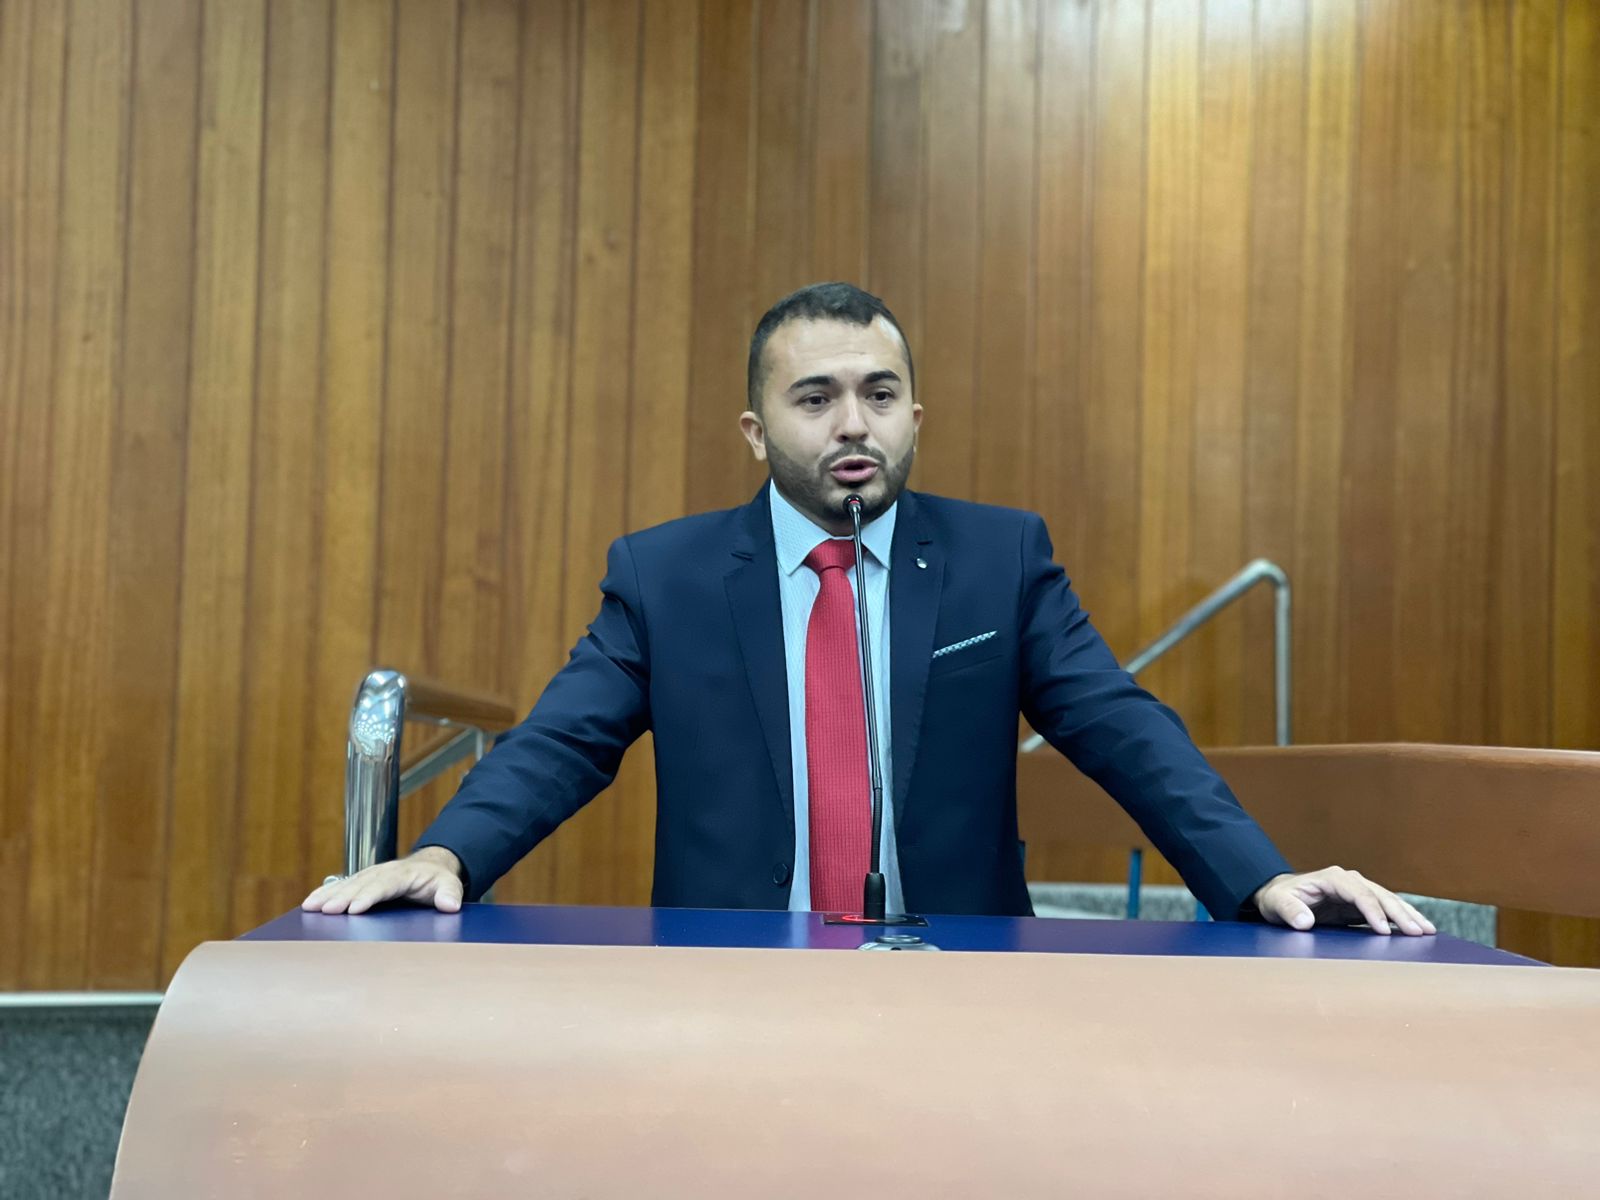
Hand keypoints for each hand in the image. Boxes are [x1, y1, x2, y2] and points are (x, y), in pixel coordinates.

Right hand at [301, 846, 464, 914]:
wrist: (430, 866)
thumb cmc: (438, 879)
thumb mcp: (450, 884)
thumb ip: (450, 894)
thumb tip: (450, 905)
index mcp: (404, 874)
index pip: (385, 885)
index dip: (369, 896)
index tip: (355, 908)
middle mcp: (384, 872)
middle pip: (361, 884)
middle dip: (343, 897)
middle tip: (326, 910)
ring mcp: (371, 875)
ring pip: (348, 883)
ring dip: (328, 895)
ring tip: (310, 906)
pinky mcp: (363, 880)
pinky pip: (343, 885)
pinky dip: (326, 892)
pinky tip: (311, 903)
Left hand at [1251, 867, 1435, 935]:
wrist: (1278, 896)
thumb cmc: (1278, 898)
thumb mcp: (1277, 903)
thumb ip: (1290, 910)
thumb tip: (1305, 922)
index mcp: (1333, 879)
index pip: (1359, 893)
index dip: (1372, 911)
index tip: (1384, 930)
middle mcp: (1349, 882)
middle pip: (1380, 895)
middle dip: (1400, 913)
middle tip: (1420, 932)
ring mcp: (1357, 892)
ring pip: (1388, 901)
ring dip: (1408, 915)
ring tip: (1428, 931)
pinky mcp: (1360, 905)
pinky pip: (1384, 910)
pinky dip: (1401, 919)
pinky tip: (1417, 929)